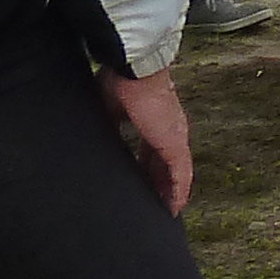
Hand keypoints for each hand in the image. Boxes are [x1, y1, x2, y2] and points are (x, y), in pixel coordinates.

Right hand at [98, 67, 195, 212]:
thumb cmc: (123, 79)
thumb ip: (110, 122)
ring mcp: (175, 136)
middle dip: (160, 183)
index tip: (142, 178)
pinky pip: (181, 174)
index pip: (152, 148)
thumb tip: (98, 132)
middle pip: (166, 163)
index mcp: (154, 119)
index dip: (148, 166)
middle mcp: (169, 129)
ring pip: (177, 172)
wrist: (133, 69)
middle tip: (155, 202)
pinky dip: (178, 191)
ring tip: (166, 210)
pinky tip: (174, 207)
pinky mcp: (175, 144)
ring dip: (170, 191)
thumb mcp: (111, 107)